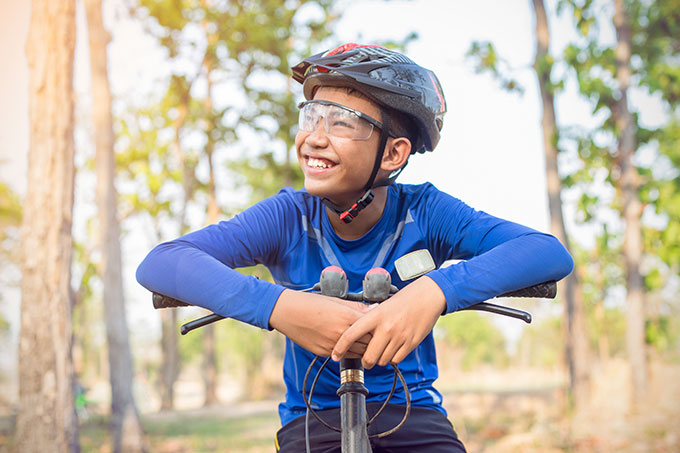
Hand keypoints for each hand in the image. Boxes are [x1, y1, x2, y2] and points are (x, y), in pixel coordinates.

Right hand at [269, 289, 374, 357]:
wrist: (288, 313)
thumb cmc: (311, 304)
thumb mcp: (336, 301)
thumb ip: (357, 307)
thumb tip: (374, 309)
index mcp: (346, 317)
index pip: (372, 328)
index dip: (379, 329)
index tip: (382, 328)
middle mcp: (341, 333)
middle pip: (368, 343)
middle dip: (374, 341)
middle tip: (378, 338)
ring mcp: (332, 345)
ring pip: (357, 353)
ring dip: (363, 349)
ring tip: (365, 344)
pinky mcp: (324, 352)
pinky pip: (343, 356)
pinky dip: (349, 352)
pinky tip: (350, 346)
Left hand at [331, 276, 445, 368]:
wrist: (428, 296)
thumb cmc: (404, 300)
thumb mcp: (383, 306)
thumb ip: (370, 320)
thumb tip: (356, 334)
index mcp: (375, 316)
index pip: (351, 334)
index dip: (340, 347)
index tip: (335, 355)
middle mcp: (386, 327)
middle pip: (368, 357)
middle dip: (366, 361)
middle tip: (366, 359)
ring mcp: (399, 336)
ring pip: (382, 360)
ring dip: (380, 359)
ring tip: (383, 350)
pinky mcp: (410, 343)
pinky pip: (396, 360)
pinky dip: (393, 358)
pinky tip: (394, 349)